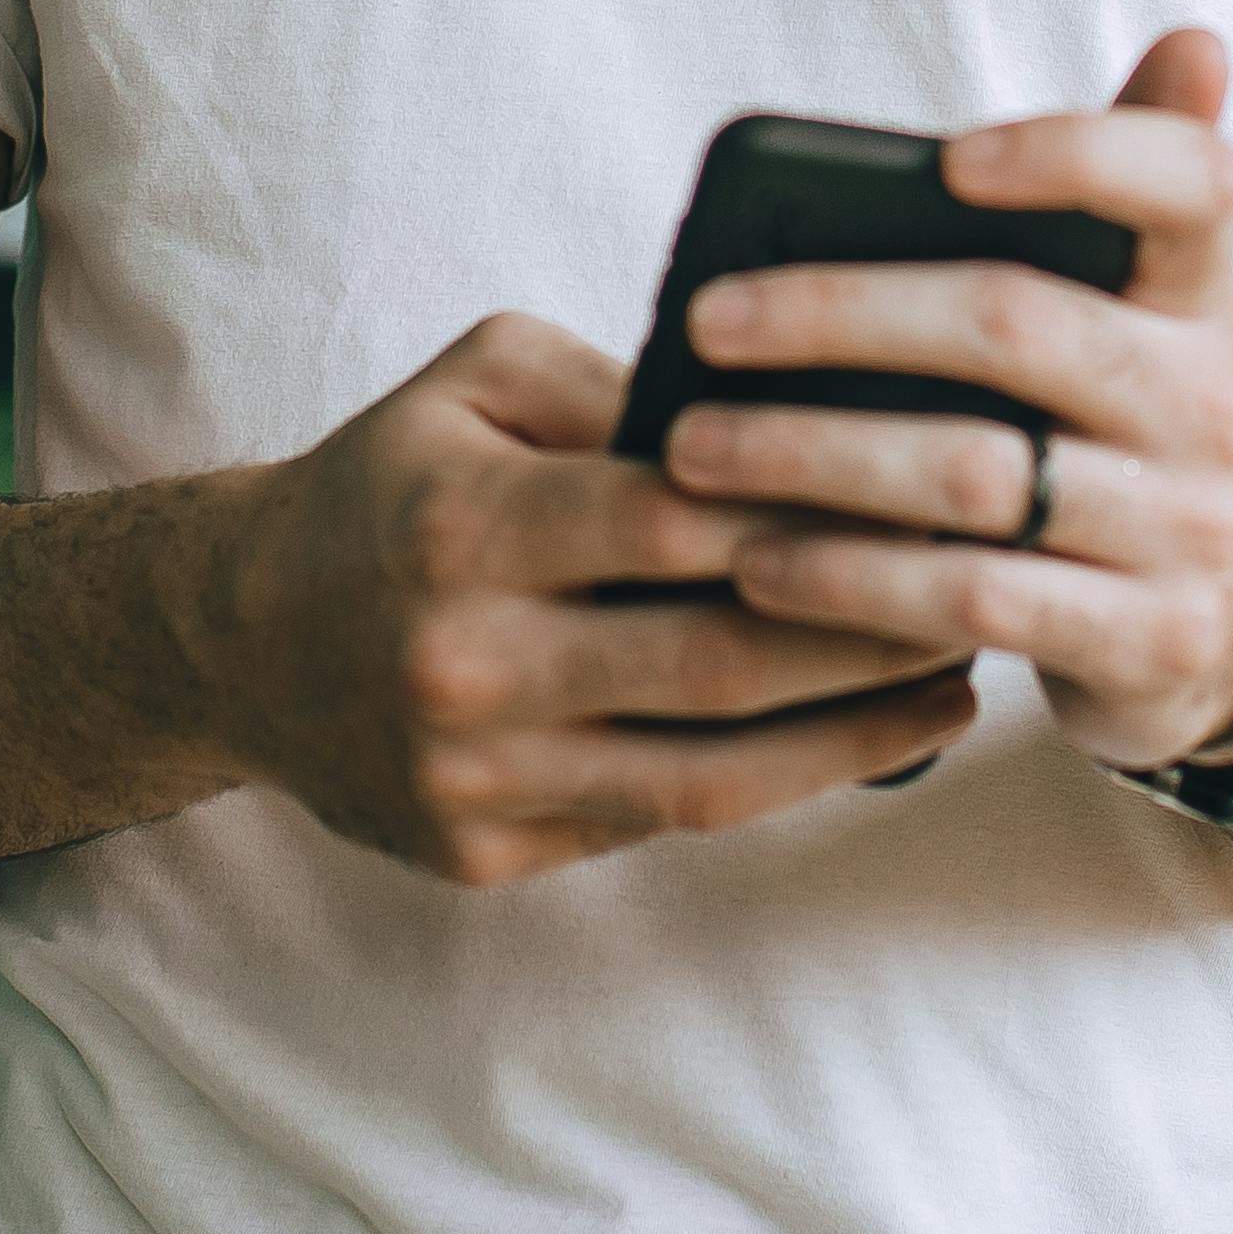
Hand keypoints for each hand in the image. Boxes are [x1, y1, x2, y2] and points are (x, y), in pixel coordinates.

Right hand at [212, 315, 977, 886]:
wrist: (241, 640)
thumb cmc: (393, 482)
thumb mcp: (481, 381)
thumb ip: (625, 381)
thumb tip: (791, 408)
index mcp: (461, 522)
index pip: (679, 518)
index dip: (822, 506)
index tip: (942, 487)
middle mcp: (463, 659)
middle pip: (719, 656)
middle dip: (874, 624)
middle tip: (991, 586)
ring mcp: (473, 774)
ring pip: (710, 769)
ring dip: (857, 732)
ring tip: (959, 680)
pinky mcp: (486, 853)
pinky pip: (664, 821)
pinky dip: (777, 783)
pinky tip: (865, 741)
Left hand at [656, 30, 1232, 773]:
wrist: (1196, 640)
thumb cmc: (1105, 437)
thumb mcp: (1122, 322)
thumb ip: (1107, 197)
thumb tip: (1191, 38)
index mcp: (1195, 299)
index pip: (1189, 185)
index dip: (1081, 156)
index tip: (952, 160)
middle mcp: (1207, 402)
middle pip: (1017, 325)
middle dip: (842, 315)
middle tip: (708, 320)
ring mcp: (1186, 527)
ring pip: (975, 473)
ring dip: (811, 456)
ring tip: (693, 450)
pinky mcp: (1147, 641)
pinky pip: (973, 599)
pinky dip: (849, 580)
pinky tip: (758, 567)